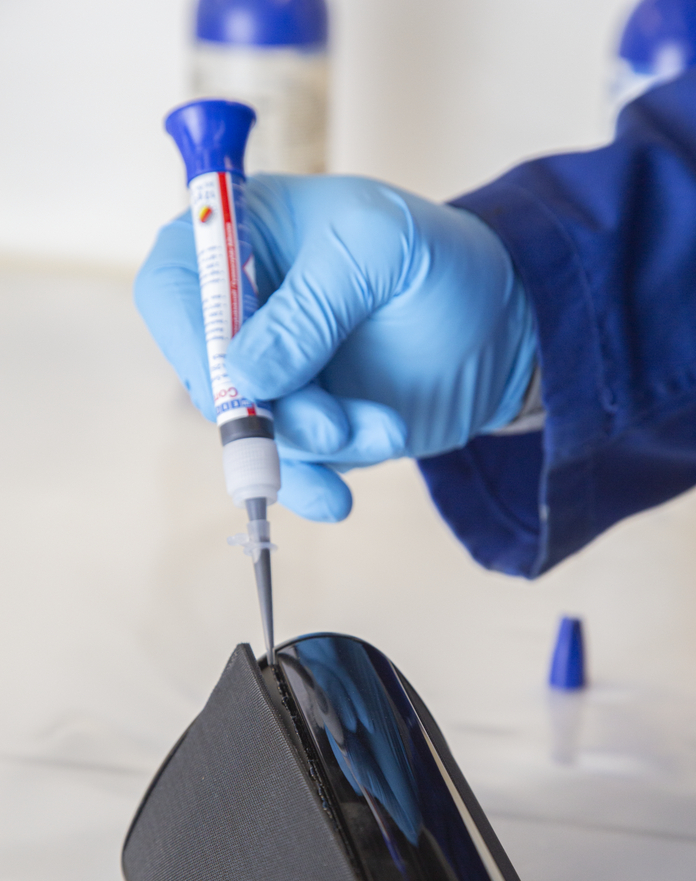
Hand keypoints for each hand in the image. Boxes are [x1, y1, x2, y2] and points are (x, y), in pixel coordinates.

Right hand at [134, 174, 536, 520]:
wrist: (502, 326)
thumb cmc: (438, 259)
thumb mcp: (379, 251)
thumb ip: (309, 307)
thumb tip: (244, 377)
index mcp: (240, 236)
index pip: (175, 287)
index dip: (192, 340)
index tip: (238, 384)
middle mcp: (243, 309)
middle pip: (209, 375)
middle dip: (273, 412)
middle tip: (335, 425)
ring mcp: (272, 374)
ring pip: (256, 430)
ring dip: (316, 442)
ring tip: (386, 429)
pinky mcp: (302, 424)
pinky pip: (287, 465)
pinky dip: (312, 484)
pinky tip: (339, 498)